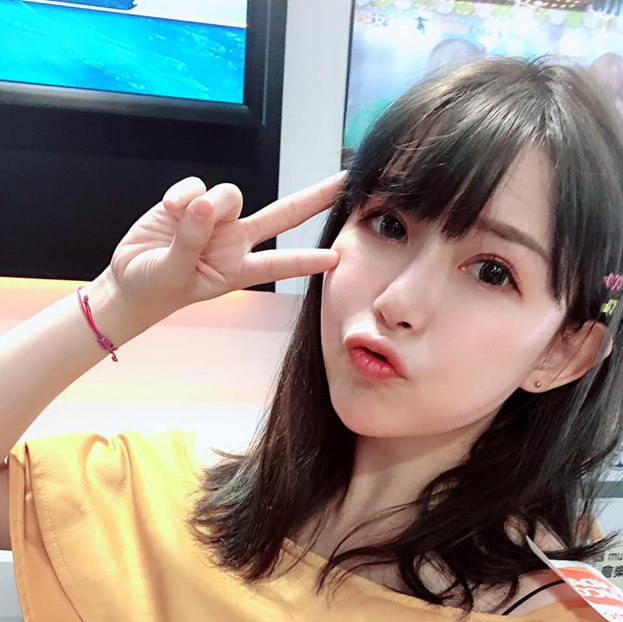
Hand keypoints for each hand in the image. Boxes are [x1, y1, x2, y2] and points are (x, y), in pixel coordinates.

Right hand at [106, 173, 343, 317]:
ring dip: (209, 203)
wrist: (128, 281)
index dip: (305, 261)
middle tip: (343, 182)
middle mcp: (234, 242)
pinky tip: (169, 209)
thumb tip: (206, 204)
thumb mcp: (174, 273)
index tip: (335, 259)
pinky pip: (198, 185)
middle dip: (313, 198)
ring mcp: (215, 220)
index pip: (279, 264)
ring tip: (181, 218)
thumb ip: (192, 240)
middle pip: (283, 215)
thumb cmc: (156, 288)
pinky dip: (182, 194)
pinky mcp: (192, 202)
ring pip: (231, 194)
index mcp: (237, 270)